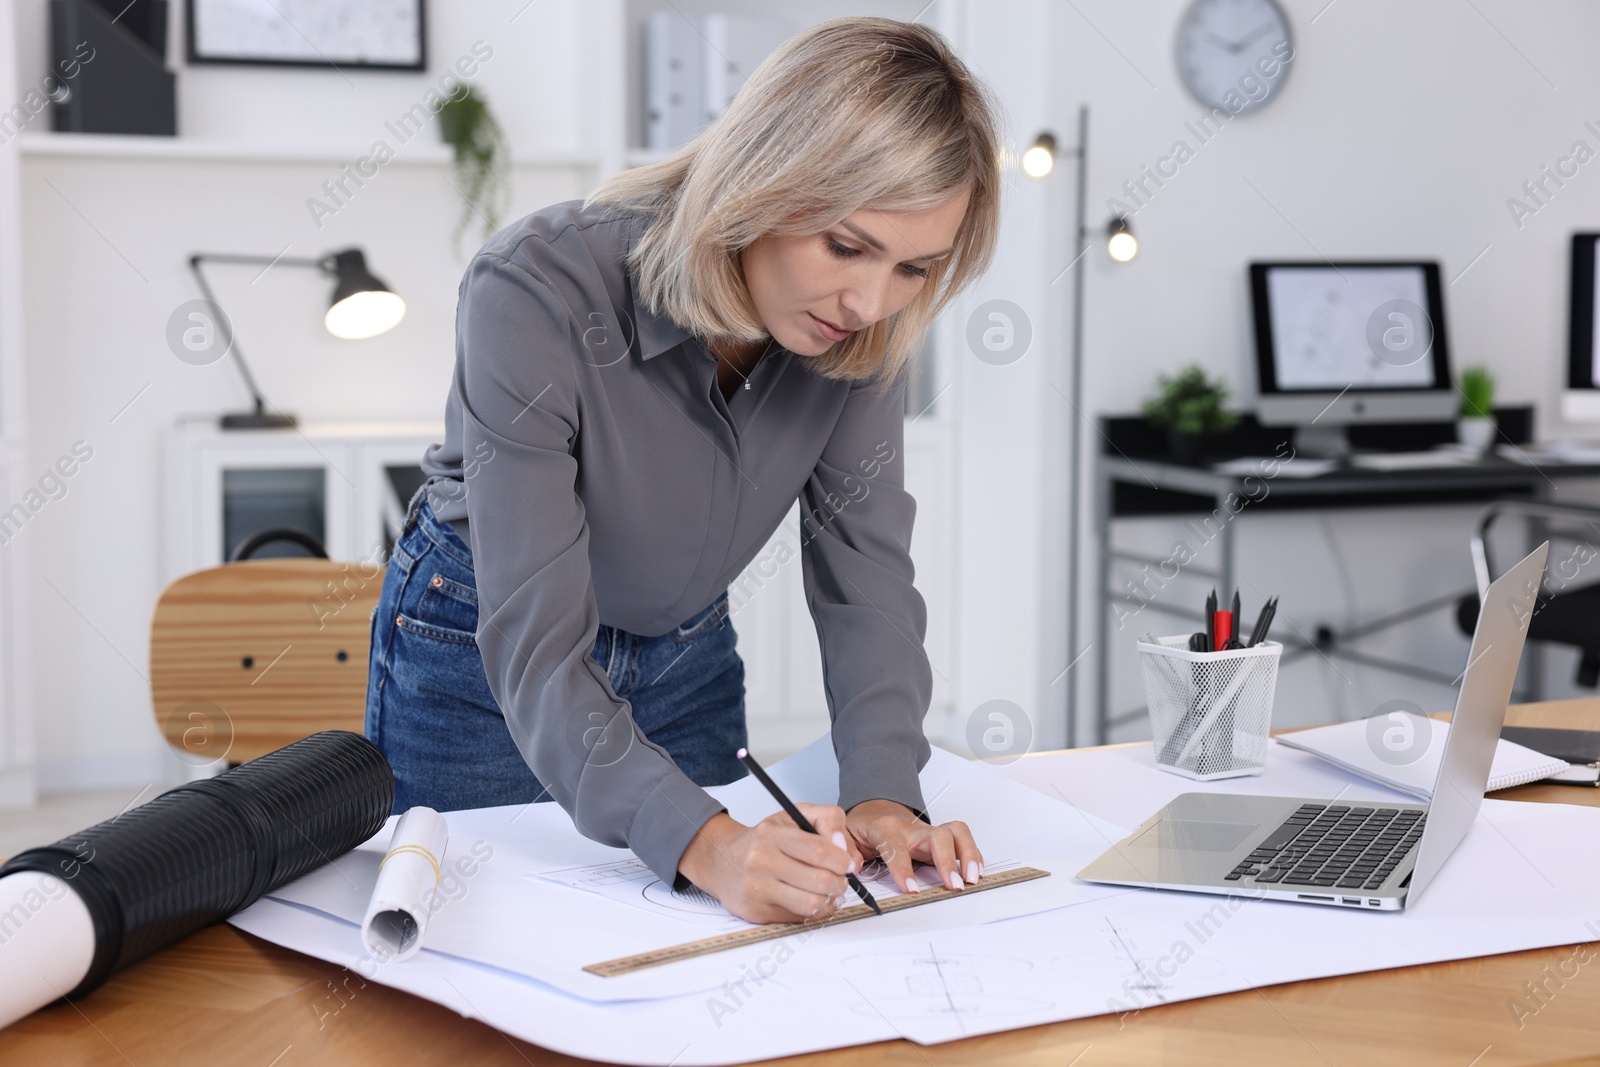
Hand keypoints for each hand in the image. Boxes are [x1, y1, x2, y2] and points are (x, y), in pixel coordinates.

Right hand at [677, 805, 863, 924]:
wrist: (723, 860)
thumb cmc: (765, 839)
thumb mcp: (795, 815)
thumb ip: (828, 820)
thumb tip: (847, 853)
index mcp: (772, 833)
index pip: (819, 850)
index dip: (842, 860)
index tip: (848, 863)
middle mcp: (761, 861)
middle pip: (820, 880)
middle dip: (840, 882)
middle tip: (841, 879)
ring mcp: (757, 889)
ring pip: (812, 903)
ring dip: (830, 900)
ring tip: (830, 891)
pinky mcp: (757, 912)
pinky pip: (799, 917)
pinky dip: (815, 911)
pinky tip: (814, 900)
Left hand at [846, 799, 981, 894]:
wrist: (876, 808)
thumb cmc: (865, 825)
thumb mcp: (846, 833)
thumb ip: (845, 848)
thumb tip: (852, 865)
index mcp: (886, 828)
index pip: (896, 847)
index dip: (904, 868)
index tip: (912, 890)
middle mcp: (912, 828)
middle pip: (938, 836)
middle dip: (947, 861)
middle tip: (954, 885)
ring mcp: (929, 831)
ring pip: (957, 833)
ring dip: (968, 855)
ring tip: (973, 879)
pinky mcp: (941, 837)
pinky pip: (962, 839)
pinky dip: (973, 855)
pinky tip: (976, 871)